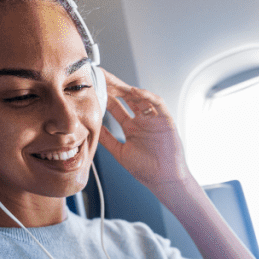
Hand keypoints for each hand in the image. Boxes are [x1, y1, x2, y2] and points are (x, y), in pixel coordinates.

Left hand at [96, 70, 193, 194]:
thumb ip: (107, 140)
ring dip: (129, 89)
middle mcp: (142, 121)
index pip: (116, 107)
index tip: (94, 89)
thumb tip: (92, 129)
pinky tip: (136, 92)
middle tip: (102, 78)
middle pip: (127, 98)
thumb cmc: (146, 170)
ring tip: (115, 83)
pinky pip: (158, 104)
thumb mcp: (120, 153)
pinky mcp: (166, 120)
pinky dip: (148, 96)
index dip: (105, 97)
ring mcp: (153, 119)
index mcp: (131, 128)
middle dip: (115, 88)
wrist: (164, 180)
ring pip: (141, 98)